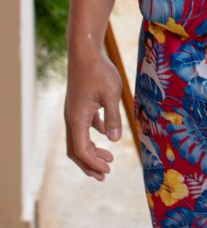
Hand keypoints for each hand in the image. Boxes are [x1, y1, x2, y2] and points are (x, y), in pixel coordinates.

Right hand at [65, 47, 123, 179]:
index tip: (107, 170)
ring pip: (79, 139)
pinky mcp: (80, 104)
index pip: (82, 150)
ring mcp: (74, 111)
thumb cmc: (99, 71)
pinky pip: (84, 126)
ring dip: (91, 151)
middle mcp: (72, 118)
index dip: (93, 163)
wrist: (85, 52)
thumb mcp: (111, 93)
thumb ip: (113, 117)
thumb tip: (113, 140)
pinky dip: (94, 134)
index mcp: (77, 119)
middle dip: (90, 164)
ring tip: (108, 159)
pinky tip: (107, 135)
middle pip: (76, 150)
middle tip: (105, 174)